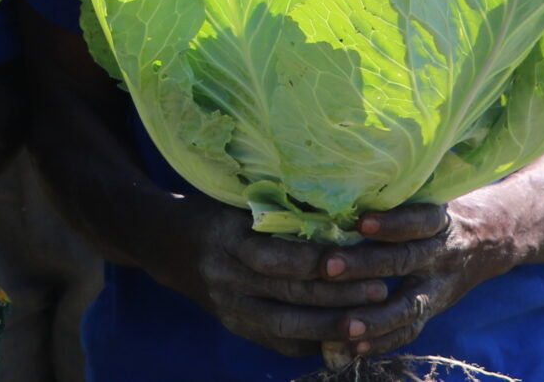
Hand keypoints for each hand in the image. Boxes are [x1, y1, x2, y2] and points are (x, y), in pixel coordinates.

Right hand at [154, 201, 444, 356]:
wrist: (163, 243)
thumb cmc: (211, 211)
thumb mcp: (235, 200)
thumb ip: (277, 210)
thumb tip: (337, 210)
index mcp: (227, 239)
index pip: (274, 258)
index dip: (313, 261)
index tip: (351, 257)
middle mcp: (227, 278)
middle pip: (288, 294)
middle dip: (337, 296)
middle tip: (380, 290)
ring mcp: (230, 308)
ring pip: (286, 326)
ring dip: (331, 325)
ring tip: (370, 320)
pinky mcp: (236, 326)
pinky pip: (278, 342)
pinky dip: (312, 342)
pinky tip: (344, 338)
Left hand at [315, 203, 500, 364]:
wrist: (490, 240)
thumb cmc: (440, 212)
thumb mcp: (429, 197)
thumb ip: (395, 195)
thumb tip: (340, 182)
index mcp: (439, 221)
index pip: (418, 220)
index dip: (392, 223)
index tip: (361, 222)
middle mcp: (441, 255)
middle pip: (404, 260)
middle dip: (364, 265)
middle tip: (328, 267)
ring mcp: (439, 287)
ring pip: (408, 304)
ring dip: (375, 317)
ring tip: (345, 325)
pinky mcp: (433, 311)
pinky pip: (411, 331)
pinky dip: (384, 341)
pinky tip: (357, 347)